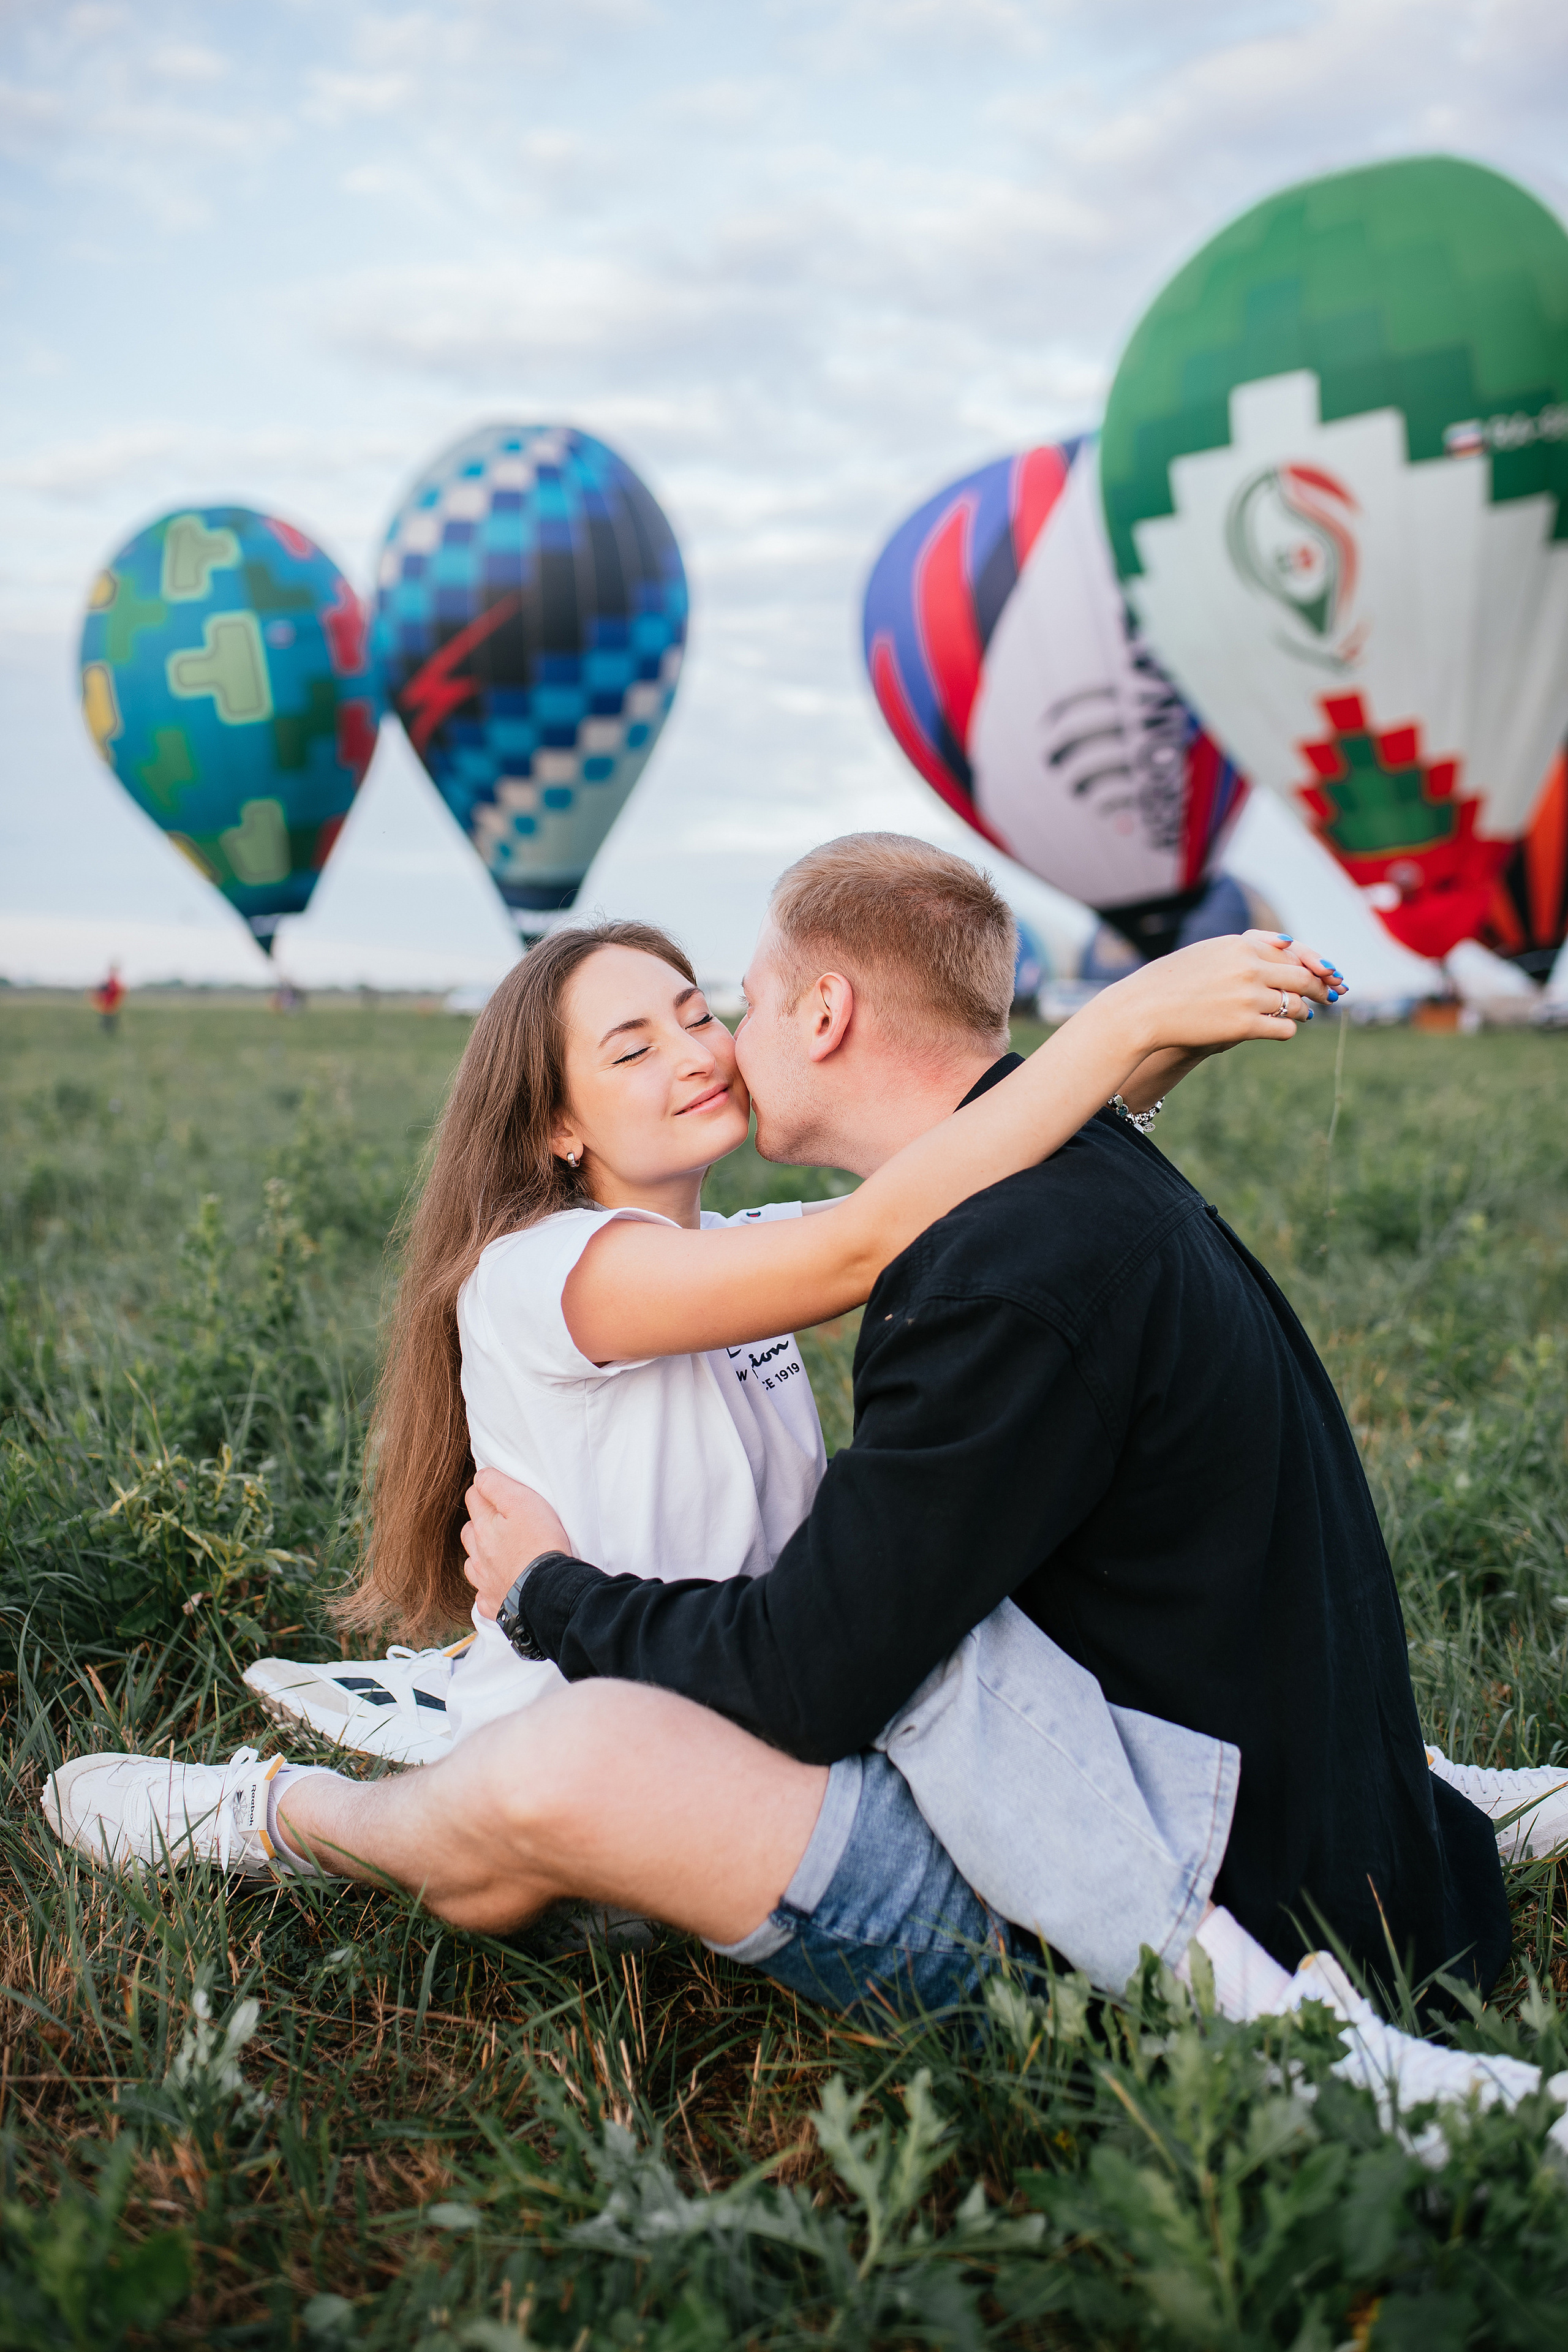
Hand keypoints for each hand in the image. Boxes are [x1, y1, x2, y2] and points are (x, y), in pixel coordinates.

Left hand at [461, 1468, 571, 1619]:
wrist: (548, 1591)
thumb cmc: (539, 1543)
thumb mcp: (522, 1502)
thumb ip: (496, 1485)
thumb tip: (479, 1477)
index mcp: (483, 1528)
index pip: (473, 1497)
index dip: (486, 1490)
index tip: (502, 1492)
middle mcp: (478, 1555)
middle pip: (469, 1531)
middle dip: (481, 1523)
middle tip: (504, 1522)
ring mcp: (484, 1581)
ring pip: (473, 1563)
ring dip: (481, 1556)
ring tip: (501, 1553)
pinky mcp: (494, 1604)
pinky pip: (483, 1596)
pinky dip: (489, 1588)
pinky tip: (502, 1584)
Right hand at [1102, 930, 1345, 1056]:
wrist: (1143, 1010)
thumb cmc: (1170, 982)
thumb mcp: (1209, 953)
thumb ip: (1245, 949)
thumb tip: (1286, 945)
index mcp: (1240, 944)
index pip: (1292, 952)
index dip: (1313, 963)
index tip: (1326, 972)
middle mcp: (1249, 966)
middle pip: (1301, 977)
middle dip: (1321, 988)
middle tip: (1332, 996)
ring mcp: (1248, 996)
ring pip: (1295, 1004)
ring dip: (1302, 1011)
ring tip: (1302, 1015)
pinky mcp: (1244, 1025)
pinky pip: (1284, 1028)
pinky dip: (1288, 1029)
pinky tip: (1282, 1030)